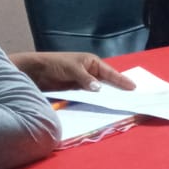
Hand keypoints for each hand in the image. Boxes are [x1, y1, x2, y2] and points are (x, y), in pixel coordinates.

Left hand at [10, 51, 136, 92]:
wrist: (35, 71)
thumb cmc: (55, 64)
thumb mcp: (72, 69)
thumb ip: (85, 79)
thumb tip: (99, 88)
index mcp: (92, 62)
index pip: (110, 72)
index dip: (121, 80)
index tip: (133, 87)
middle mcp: (90, 72)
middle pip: (107, 82)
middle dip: (117, 88)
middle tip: (131, 97)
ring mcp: (83, 82)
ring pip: (99, 90)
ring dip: (106, 96)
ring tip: (119, 103)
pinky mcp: (76, 90)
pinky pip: (89, 96)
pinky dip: (95, 100)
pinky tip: (101, 105)